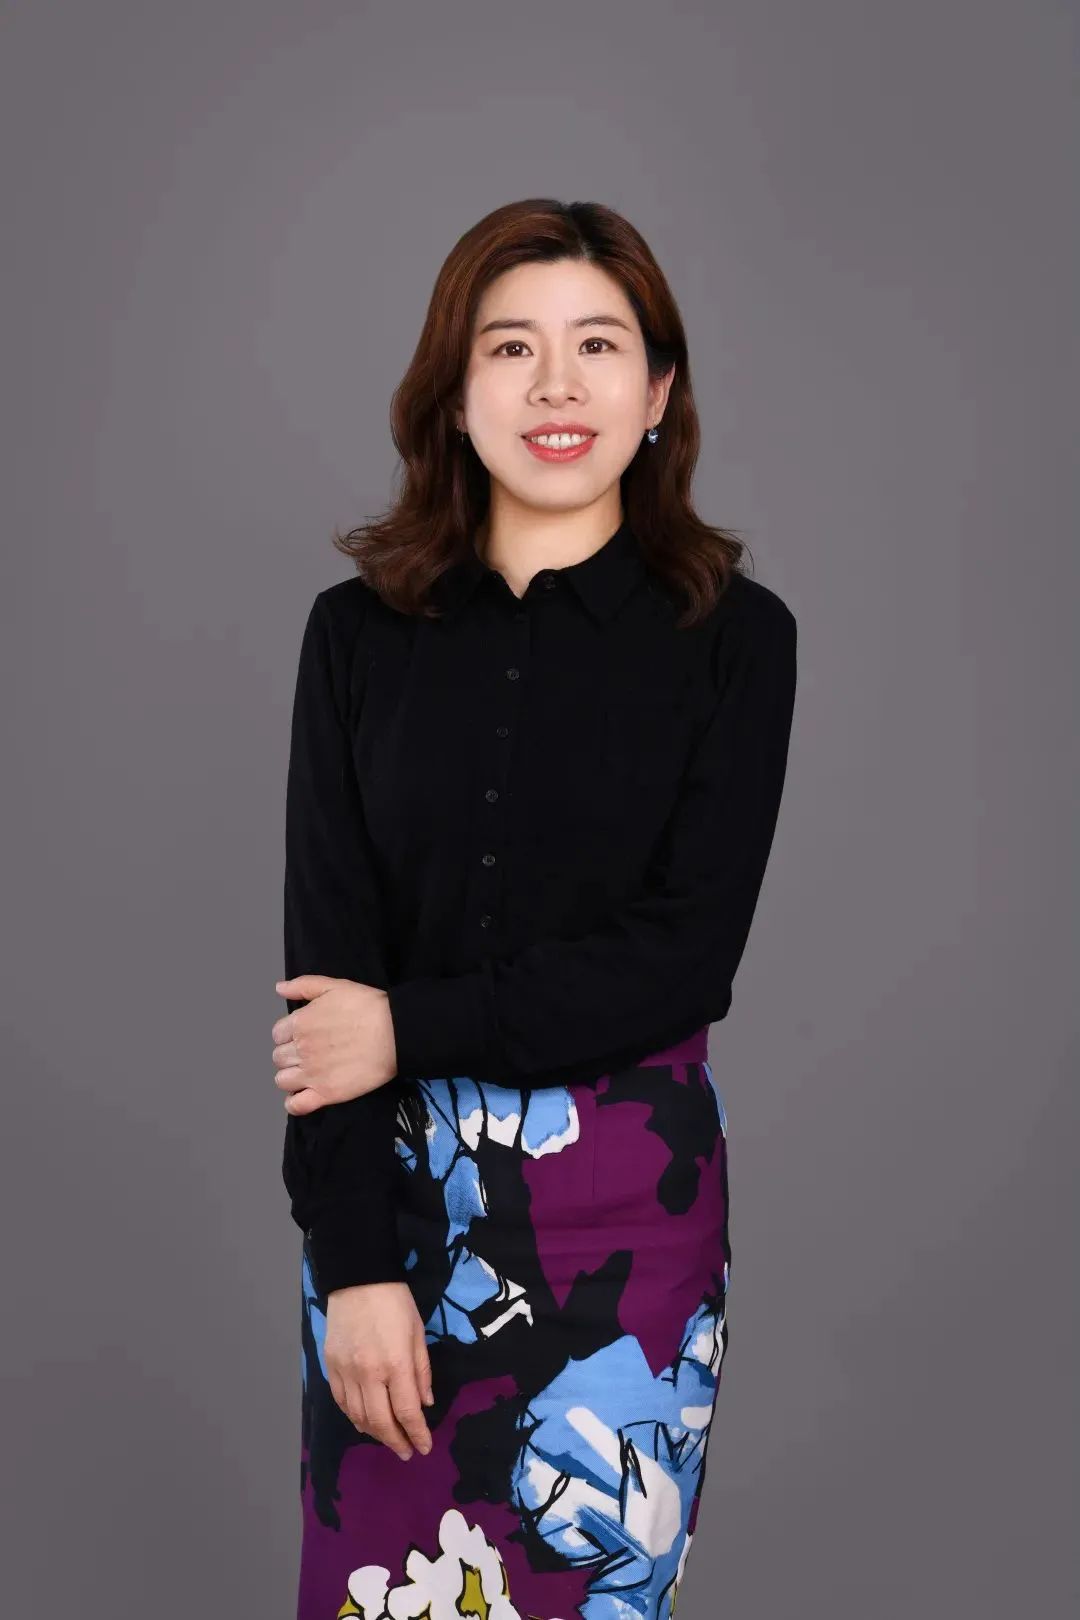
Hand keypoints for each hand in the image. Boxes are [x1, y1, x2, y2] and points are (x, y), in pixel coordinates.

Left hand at [271, 975, 396, 1113]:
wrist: (394, 1033)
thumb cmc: (366, 1006)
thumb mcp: (334, 986)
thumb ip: (303, 985)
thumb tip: (279, 988)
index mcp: (300, 1023)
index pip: (278, 1034)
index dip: (289, 1034)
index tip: (304, 1035)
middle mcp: (301, 1049)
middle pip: (279, 1057)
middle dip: (290, 1054)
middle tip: (310, 1053)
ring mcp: (311, 1074)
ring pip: (282, 1080)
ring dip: (290, 1077)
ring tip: (308, 1073)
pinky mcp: (326, 1094)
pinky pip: (296, 1105)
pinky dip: (294, 1103)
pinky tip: (302, 1096)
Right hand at [324, 1282, 433, 1460]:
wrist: (358, 1278)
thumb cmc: (395, 1302)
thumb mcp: (418, 1333)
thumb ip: (421, 1371)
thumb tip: (425, 1403)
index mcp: (395, 1364)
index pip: (407, 1411)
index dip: (417, 1434)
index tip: (424, 1447)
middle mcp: (368, 1373)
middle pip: (380, 1421)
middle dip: (395, 1441)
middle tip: (406, 1452)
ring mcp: (346, 1371)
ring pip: (358, 1416)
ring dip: (374, 1433)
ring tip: (388, 1439)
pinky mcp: (331, 1366)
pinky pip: (341, 1402)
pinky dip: (353, 1417)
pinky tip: (363, 1421)